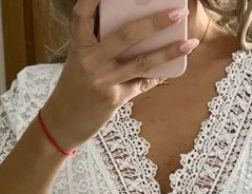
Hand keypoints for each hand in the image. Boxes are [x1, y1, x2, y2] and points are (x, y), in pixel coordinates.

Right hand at [41, 0, 198, 150]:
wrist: (62, 124)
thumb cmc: (74, 88)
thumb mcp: (80, 61)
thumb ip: (99, 46)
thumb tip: (137, 32)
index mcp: (78, 46)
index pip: (82, 14)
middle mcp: (89, 61)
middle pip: (127, 35)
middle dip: (155, 22)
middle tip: (177, 12)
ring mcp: (102, 80)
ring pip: (141, 62)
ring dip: (168, 51)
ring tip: (189, 43)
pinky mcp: (113, 99)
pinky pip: (141, 83)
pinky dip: (156, 75)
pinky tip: (171, 68)